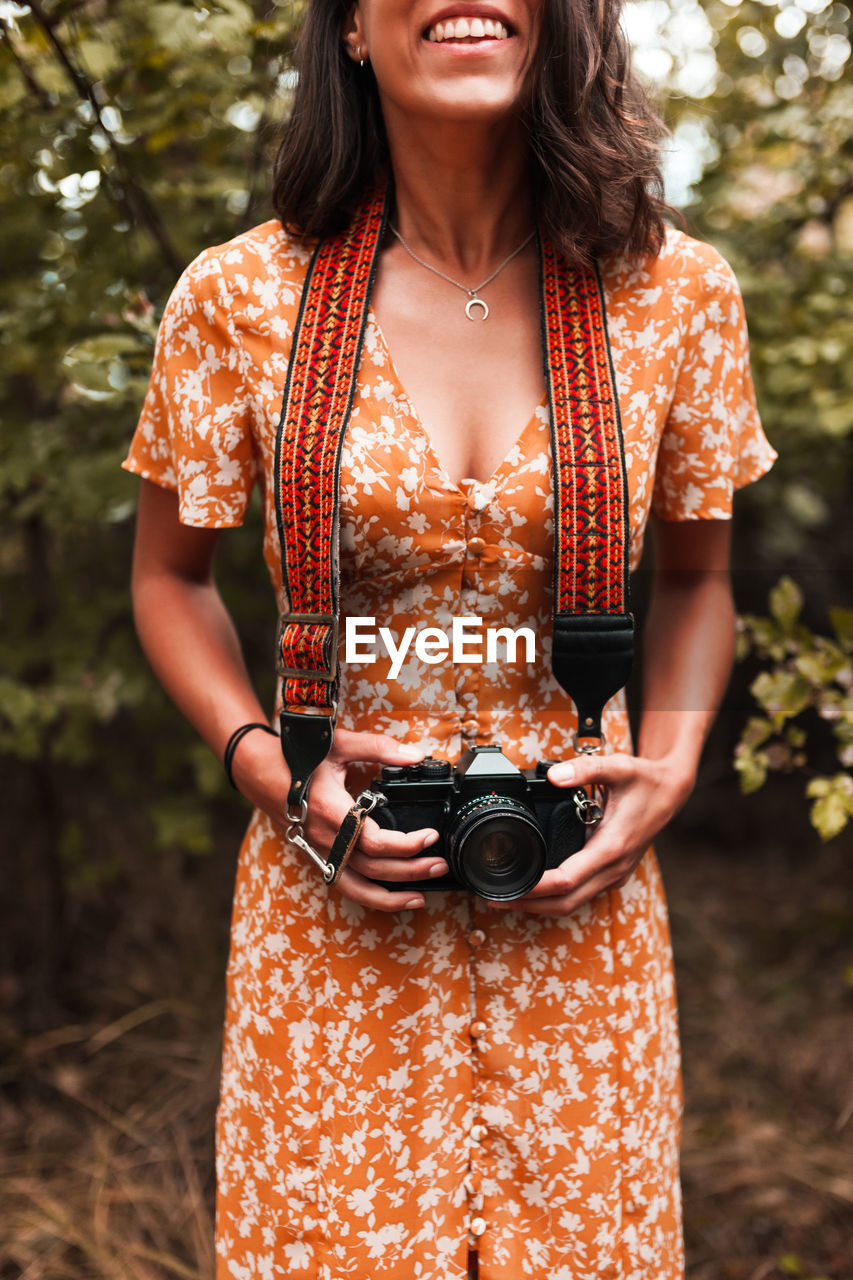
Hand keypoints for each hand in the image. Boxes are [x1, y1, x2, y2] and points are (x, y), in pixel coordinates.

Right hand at [304, 729, 448, 911]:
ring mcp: (320, 851)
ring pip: (358, 887)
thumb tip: (415, 756)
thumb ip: (379, 748)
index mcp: (332, 811)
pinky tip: (393, 897)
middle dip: (411, 871)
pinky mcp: (319, 857)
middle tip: (440, 864)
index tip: (430, 836)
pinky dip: (370, 897)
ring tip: (422, 894)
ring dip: (392, 895)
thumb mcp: (340, 745)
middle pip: (373, 868)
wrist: (260, 772)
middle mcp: (325, 838)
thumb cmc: (297, 757)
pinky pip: (345, 886)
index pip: (374, 841)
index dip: (406, 844)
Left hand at [488, 751, 693, 917]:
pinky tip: (534, 887)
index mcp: (611, 848)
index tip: (509, 885)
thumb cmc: (645, 781)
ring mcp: (614, 874)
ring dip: (540, 905)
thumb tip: (554, 774)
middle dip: (529, 904)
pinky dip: (555, 897)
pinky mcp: (612, 873)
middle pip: (565, 902)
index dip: (535, 887)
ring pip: (573, 902)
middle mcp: (613, 868)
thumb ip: (584, 769)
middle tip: (494, 897)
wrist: (671, 792)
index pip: (566, 881)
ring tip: (506, 895)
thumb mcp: (617, 766)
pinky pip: (580, 894)